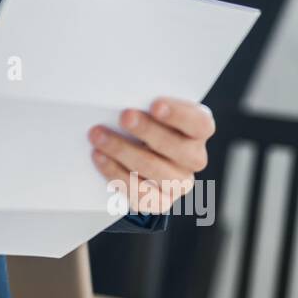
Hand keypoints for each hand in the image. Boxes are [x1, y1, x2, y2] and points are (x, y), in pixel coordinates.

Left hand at [88, 98, 215, 215]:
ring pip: (155, 170)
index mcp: (198, 130)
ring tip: (98, 136)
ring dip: (123, 151)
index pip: (199, 124)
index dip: (179, 115)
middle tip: (124, 117)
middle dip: (147, 131)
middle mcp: (194, 157)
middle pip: (178, 148)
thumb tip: (121, 96)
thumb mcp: (148, 110)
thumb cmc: (142, 123)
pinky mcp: (161, 202)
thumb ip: (144, 103)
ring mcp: (179, 182)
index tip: (155, 105)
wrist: (134, 157)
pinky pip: (141, 193)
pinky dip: (116, 173)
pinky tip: (99, 157)